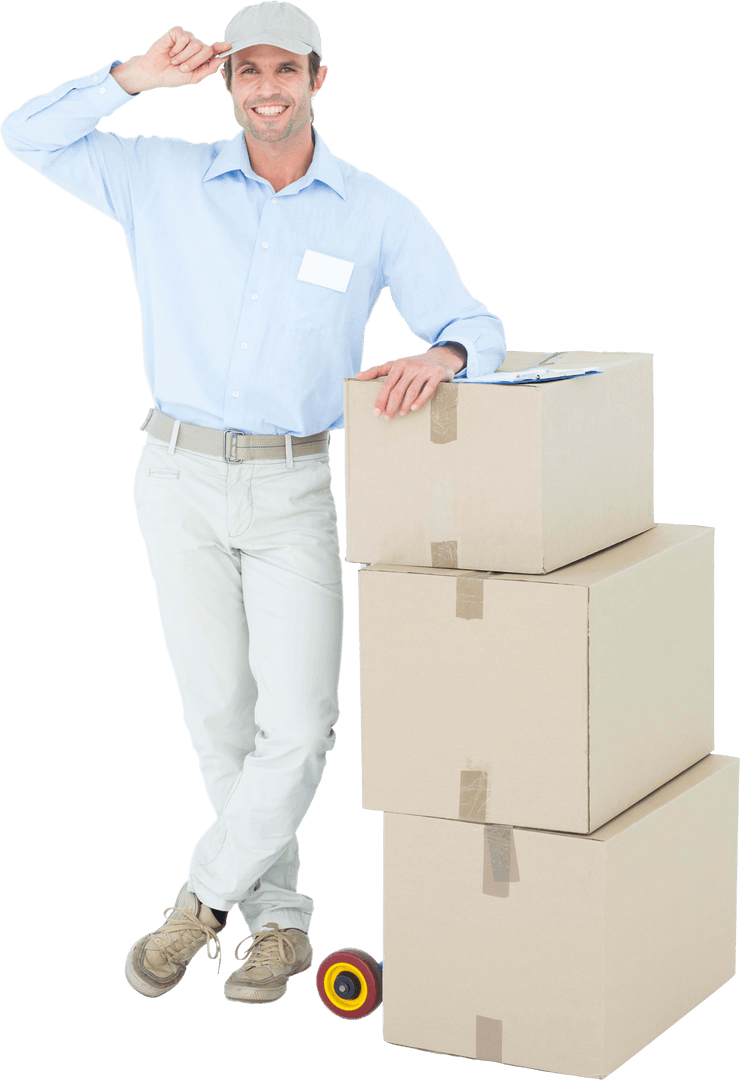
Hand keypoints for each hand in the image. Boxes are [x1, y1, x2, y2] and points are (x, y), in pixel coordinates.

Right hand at [111, 26, 231, 94]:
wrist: (155, 73)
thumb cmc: (173, 76)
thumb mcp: (194, 76)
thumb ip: (209, 68)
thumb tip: (222, 58)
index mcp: (201, 57)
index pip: (214, 50)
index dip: (222, 47)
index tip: (229, 46)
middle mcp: (196, 45)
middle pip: (207, 50)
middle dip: (195, 62)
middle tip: (182, 68)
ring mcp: (187, 37)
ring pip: (196, 45)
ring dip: (184, 58)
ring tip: (175, 61)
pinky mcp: (177, 32)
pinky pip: (184, 39)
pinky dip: (177, 49)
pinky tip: (170, 52)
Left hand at [354, 347, 462, 419]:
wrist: (440, 357)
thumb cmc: (413, 365)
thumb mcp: (395, 365)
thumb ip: (377, 371)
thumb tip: (357, 376)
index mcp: (398, 365)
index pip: (386, 385)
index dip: (380, 399)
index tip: (376, 412)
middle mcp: (410, 366)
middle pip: (397, 390)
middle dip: (391, 406)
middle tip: (387, 418)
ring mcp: (424, 370)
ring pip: (411, 391)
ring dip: (405, 405)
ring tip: (401, 414)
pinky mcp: (436, 373)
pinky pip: (427, 389)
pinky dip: (420, 400)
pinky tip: (414, 408)